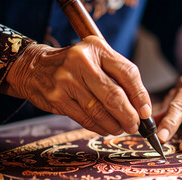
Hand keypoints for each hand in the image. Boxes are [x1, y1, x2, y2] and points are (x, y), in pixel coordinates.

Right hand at [1, 36, 151, 135]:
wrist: (35, 67)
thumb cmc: (74, 65)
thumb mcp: (96, 60)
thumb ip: (117, 78)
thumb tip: (140, 107)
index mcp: (97, 48)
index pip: (128, 73)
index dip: (141, 96)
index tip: (146, 113)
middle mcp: (82, 62)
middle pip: (114, 96)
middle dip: (129, 116)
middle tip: (135, 126)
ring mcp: (67, 80)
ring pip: (99, 111)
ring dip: (115, 125)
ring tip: (121, 128)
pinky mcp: (57, 98)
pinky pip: (85, 119)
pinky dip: (99, 127)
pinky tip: (105, 129)